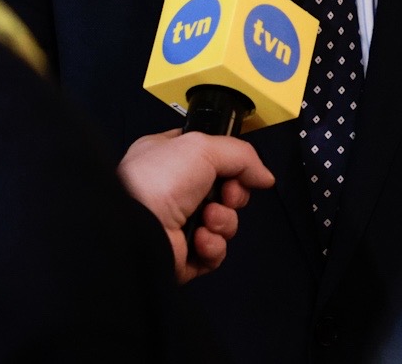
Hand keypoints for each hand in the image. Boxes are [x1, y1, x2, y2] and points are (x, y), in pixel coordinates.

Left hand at [117, 129, 274, 282]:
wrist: (137, 228)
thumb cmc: (156, 181)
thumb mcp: (203, 147)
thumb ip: (241, 155)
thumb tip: (264, 175)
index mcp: (168, 157)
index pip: (211, 157)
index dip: (230, 164)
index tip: (239, 168)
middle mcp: (172, 191)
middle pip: (225, 191)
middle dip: (233, 194)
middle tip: (225, 194)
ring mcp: (177, 224)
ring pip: (224, 222)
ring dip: (223, 221)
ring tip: (207, 218)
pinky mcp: (184, 255)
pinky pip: (215, 251)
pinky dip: (213, 245)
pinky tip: (200, 239)